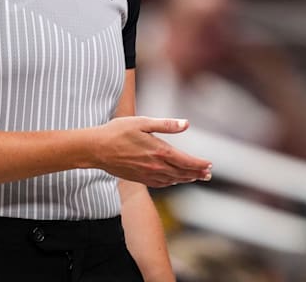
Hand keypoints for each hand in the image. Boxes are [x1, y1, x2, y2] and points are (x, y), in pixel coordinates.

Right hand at [93, 117, 211, 187]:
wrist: (95, 149)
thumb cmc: (117, 131)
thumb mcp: (142, 122)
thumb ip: (166, 124)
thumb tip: (186, 124)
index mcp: (159, 151)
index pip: (186, 161)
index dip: (199, 164)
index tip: (210, 165)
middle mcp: (155, 166)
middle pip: (182, 172)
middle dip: (197, 173)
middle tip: (209, 175)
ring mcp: (147, 174)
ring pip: (172, 179)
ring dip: (186, 178)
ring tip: (196, 177)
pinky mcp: (138, 178)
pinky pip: (160, 183)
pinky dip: (171, 182)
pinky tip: (174, 180)